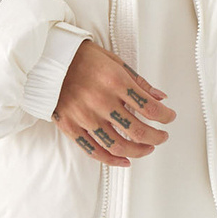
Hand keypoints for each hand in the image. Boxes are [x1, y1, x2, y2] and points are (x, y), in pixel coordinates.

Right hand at [50, 40, 174, 165]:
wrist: (47, 60)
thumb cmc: (81, 57)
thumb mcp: (115, 61)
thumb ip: (138, 82)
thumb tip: (159, 97)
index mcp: (115, 82)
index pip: (150, 108)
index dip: (165, 117)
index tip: (169, 118)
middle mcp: (101, 101)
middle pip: (138, 131)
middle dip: (157, 137)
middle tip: (162, 136)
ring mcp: (85, 117)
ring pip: (118, 146)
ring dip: (139, 151)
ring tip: (147, 148)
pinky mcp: (71, 127)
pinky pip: (94, 150)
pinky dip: (112, 161)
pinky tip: (124, 160)